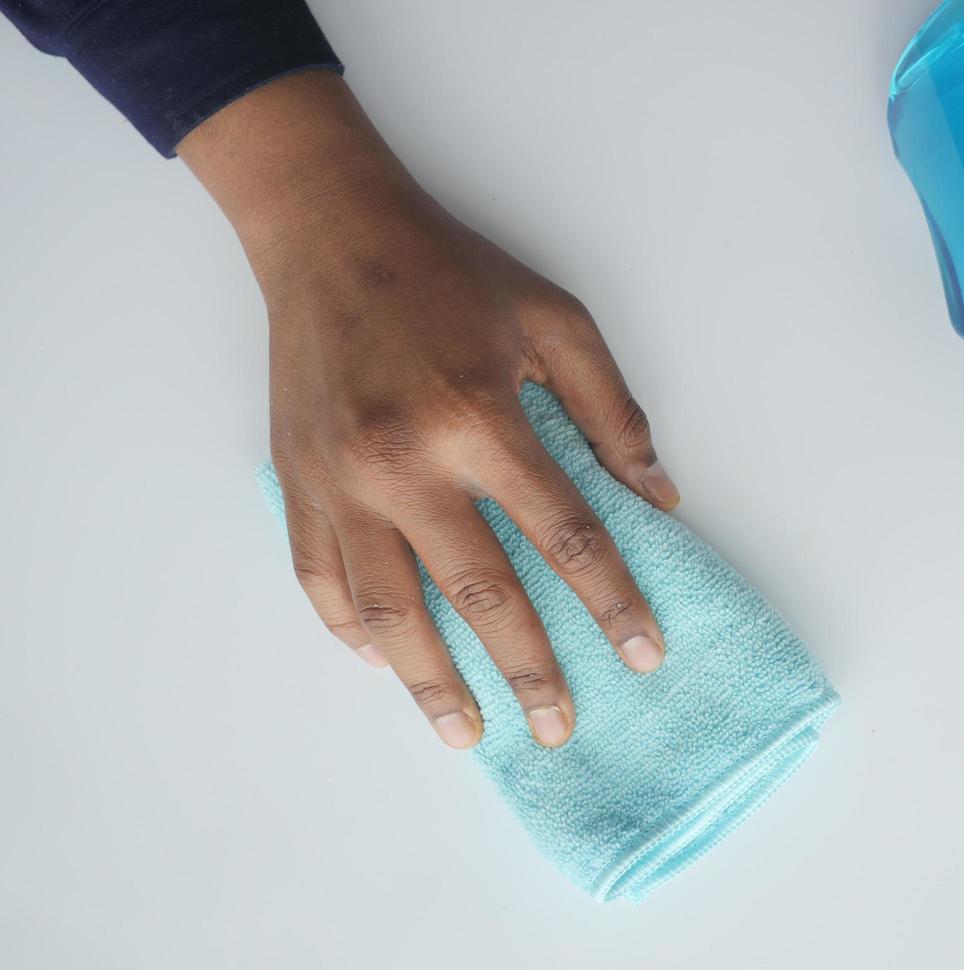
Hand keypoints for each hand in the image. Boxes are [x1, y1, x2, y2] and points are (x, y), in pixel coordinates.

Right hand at [181, 73, 678, 747]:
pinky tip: (381, 663)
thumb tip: (658, 499)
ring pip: (390, 610)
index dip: (613, 602)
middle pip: (482, 595)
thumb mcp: (555, 321)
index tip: (644, 655)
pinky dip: (350, 629)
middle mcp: (406, 463)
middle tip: (559, 727)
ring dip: (431, 682)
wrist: (330, 233)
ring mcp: (341, 481)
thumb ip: (612, 412)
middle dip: (530, 670)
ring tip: (468, 734)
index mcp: (480, 419)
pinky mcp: (297, 482)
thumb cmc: (451, 274)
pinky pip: (320, 578)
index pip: (565, 537)